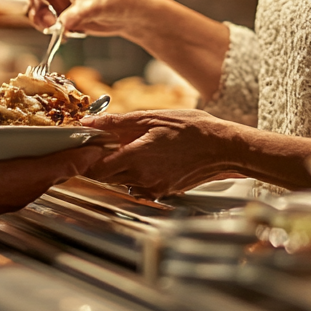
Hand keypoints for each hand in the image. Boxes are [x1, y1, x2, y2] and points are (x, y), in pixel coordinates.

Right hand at [2, 0, 153, 36]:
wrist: (132, 15)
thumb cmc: (120, 1)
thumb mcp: (96, 7)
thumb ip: (75, 15)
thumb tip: (59, 26)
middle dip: (38, 11)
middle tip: (49, 25)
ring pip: (37, 8)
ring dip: (43, 21)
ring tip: (59, 30)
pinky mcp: (62, 8)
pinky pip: (45, 19)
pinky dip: (51, 28)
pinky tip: (67, 32)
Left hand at [83, 109, 243, 198]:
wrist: (222, 147)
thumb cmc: (192, 130)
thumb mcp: (151, 117)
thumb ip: (116, 122)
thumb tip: (89, 123)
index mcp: (136, 158)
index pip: (94, 168)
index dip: (87, 157)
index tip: (89, 144)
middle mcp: (142, 179)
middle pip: (105, 176)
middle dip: (103, 160)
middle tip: (111, 141)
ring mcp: (153, 188)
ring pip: (122, 181)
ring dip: (120, 166)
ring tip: (136, 146)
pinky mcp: (162, 192)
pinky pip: (139, 185)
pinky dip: (137, 173)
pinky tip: (150, 157)